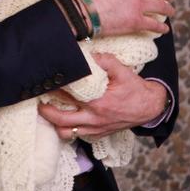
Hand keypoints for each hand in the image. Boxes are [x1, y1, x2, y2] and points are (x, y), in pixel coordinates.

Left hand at [38, 54, 166, 139]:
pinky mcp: (99, 134)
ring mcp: (96, 129)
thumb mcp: (122, 71)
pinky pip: (77, 136)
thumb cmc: (135, 89)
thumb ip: (105, 61)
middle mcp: (94, 119)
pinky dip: (68, 129)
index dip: (54, 90)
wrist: (151, 107)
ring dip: (55, 124)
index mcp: (98, 102)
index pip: (69, 97)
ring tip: (49, 112)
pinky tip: (64, 119)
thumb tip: (88, 53)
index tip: (45, 83)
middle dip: (46, 112)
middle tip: (38, 102)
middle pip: (61, 121)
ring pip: (67, 133)